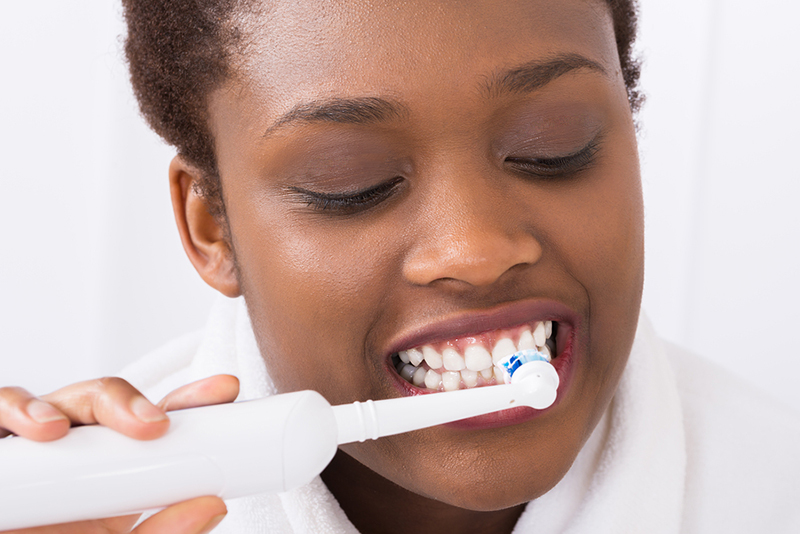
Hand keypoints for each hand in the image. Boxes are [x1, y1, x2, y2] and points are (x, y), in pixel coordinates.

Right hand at [0, 374, 239, 532]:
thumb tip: (213, 507)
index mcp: (116, 470)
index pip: (157, 421)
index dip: (191, 401)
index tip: (225, 390)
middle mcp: (79, 449)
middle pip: (112, 401)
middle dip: (135, 402)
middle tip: (155, 426)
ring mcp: (36, 445)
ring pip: (63, 399)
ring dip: (79, 404)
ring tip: (69, 429)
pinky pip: (3, 406)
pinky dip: (19, 408)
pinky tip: (40, 429)